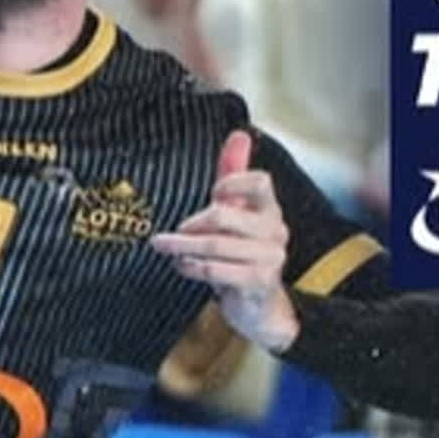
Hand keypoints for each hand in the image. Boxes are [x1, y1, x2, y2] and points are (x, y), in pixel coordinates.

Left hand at [151, 130, 298, 352]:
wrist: (258, 304)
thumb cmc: (240, 250)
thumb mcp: (236, 212)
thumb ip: (233, 173)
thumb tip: (239, 133)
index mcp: (269, 207)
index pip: (260, 182)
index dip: (233, 182)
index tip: (213, 193)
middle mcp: (275, 230)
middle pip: (223, 216)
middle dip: (189, 224)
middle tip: (167, 233)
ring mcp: (271, 257)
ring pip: (214, 245)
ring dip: (181, 247)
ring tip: (163, 247)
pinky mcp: (258, 282)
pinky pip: (216, 270)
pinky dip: (191, 266)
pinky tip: (181, 265)